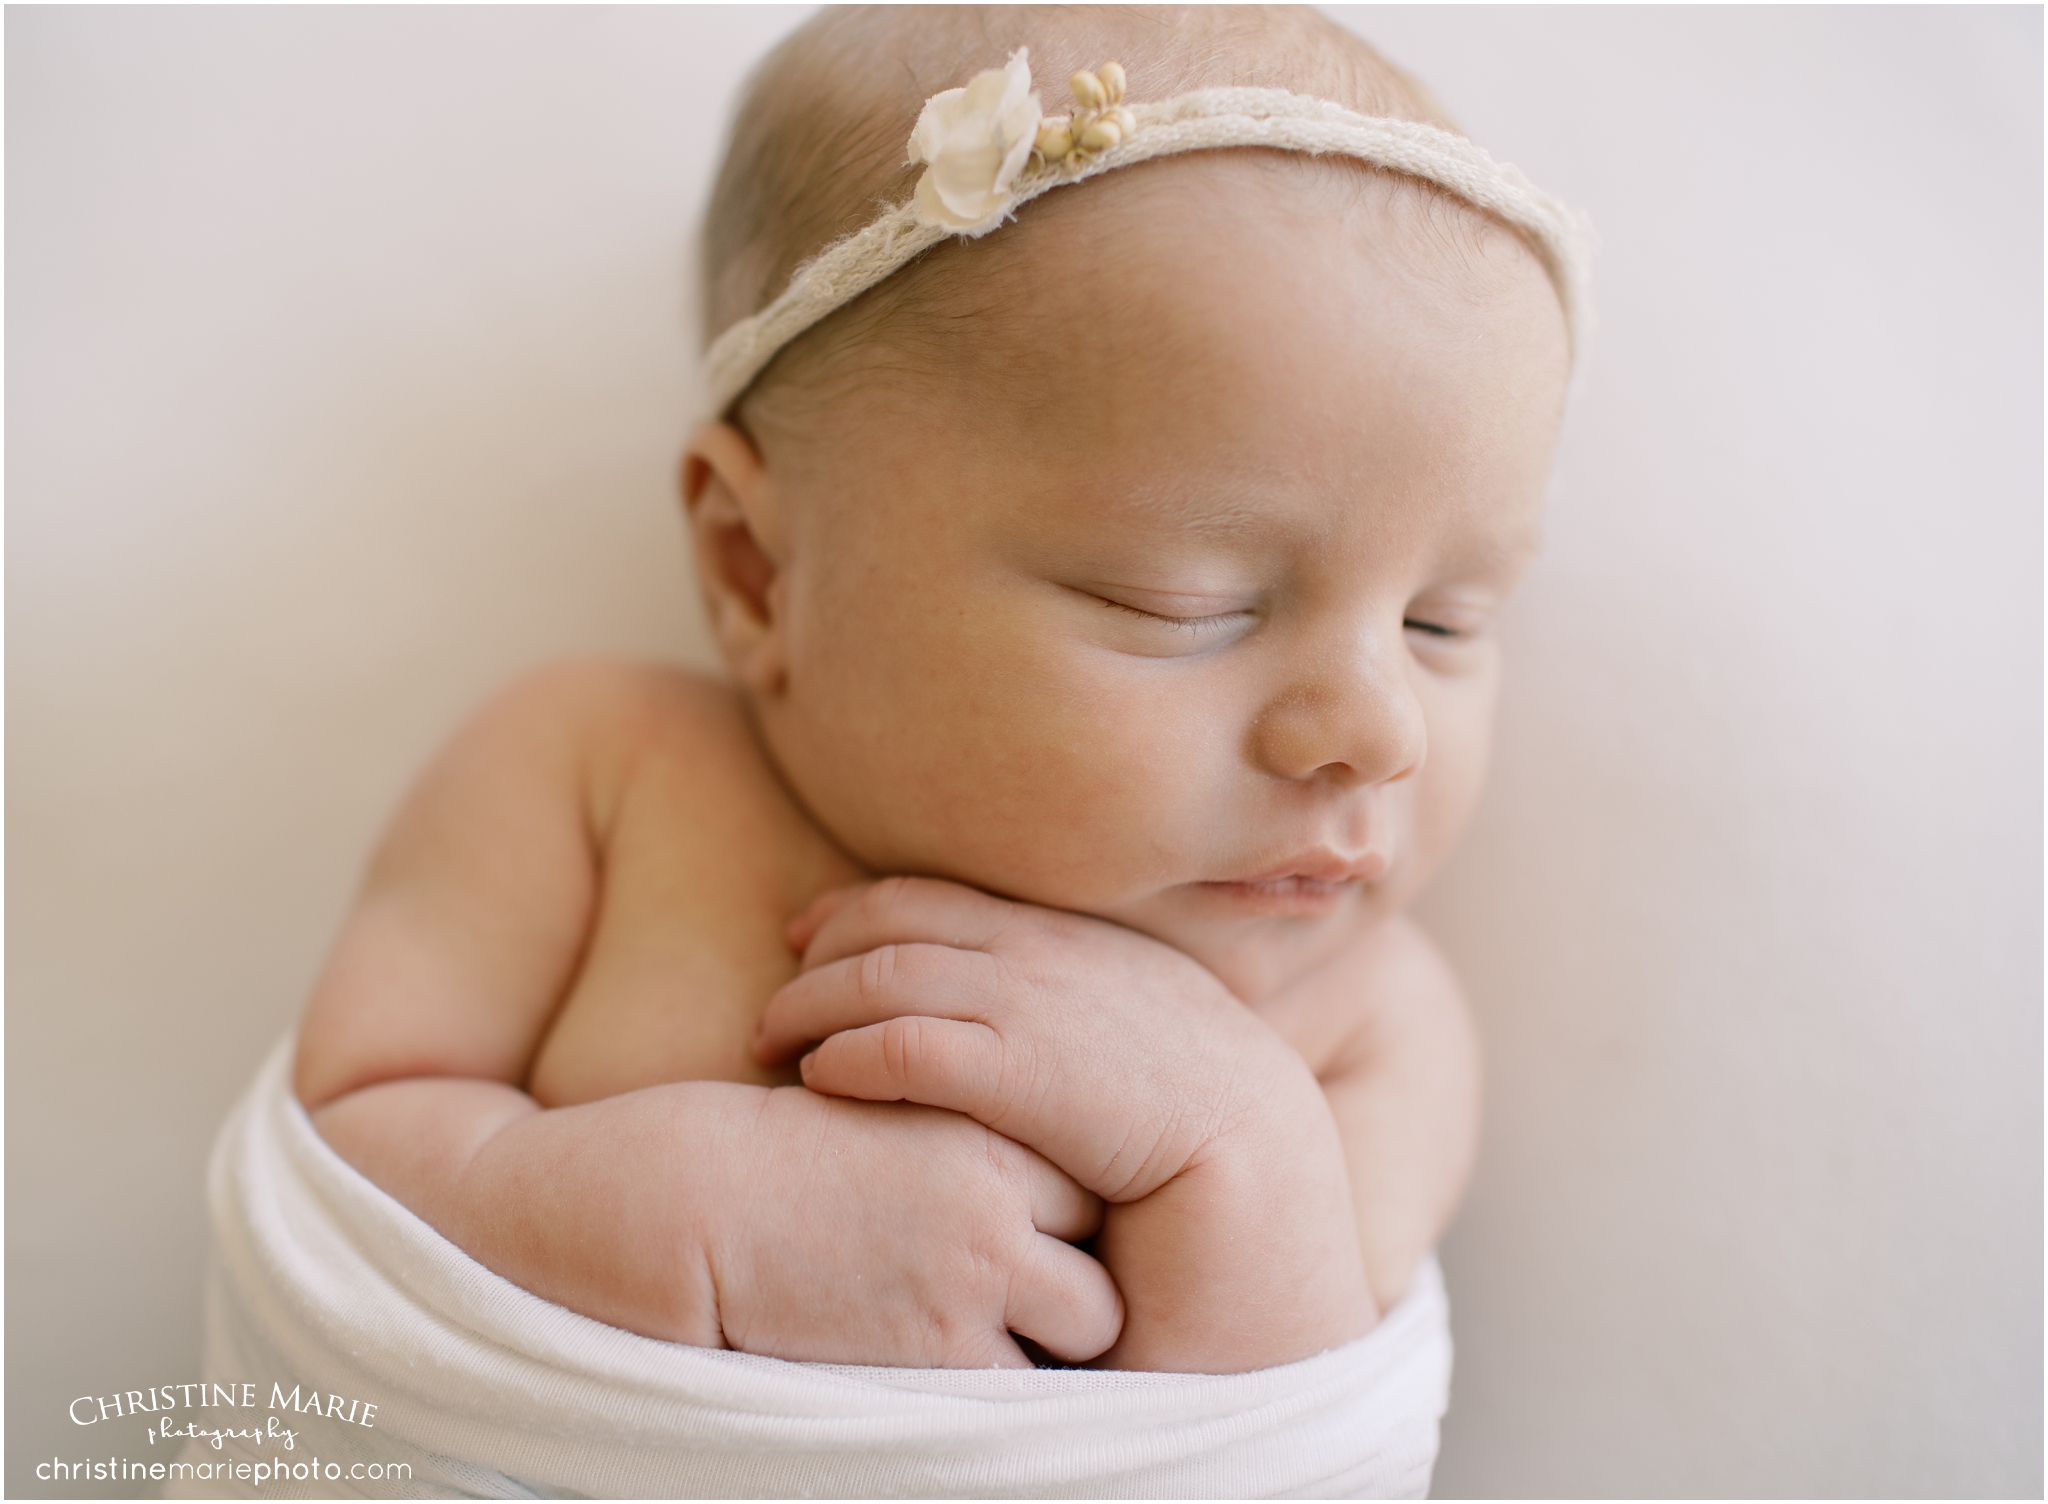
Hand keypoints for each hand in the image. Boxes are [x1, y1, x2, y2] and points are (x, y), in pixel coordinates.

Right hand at [707, 1083, 1121, 1367]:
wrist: (699, 1200)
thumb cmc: (789, 1154)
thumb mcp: (898, 1114)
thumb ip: (975, 1145)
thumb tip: (1043, 1190)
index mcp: (990, 1130)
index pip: (1091, 1181)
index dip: (1068, 1212)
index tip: (1041, 1229)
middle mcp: (1001, 1200)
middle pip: (1108, 1248)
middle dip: (1078, 1272)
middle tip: (1031, 1284)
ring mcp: (979, 1275)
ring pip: (1092, 1322)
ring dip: (1057, 1332)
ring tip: (1004, 1329)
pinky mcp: (943, 1349)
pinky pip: (1026, 1385)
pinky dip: (1006, 1382)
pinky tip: (959, 1361)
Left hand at [754, 878, 1373, 1370]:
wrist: (1280, 1202)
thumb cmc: (1218, 1162)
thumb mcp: (1144, 1065)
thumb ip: (1077, 1029)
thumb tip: (1011, 1036)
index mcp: (1091, 944)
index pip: (948, 896)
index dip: (863, 909)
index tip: (811, 933)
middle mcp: (1064, 956)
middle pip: (901, 919)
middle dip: (823, 948)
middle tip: (775, 994)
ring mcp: (1049, 1007)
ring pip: (889, 974)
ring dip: (814, 1003)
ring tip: (769, 1042)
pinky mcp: (1035, 1074)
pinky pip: (909, 1046)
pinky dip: (849, 1055)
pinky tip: (820, 1082)